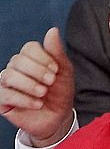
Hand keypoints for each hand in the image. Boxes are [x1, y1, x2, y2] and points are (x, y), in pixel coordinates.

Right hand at [0, 27, 74, 143]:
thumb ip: (57, 52)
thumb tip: (53, 30)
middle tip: (51, 82)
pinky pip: (5, 94)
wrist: (58, 118)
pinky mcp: (2, 99)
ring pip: (9, 75)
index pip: (29, 48)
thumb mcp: (64, 72)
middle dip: (37, 71)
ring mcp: (7, 83)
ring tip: (43, 94)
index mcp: (31, 58)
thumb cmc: (60, 93)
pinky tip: (38, 104)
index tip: (56, 70)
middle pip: (18, 60)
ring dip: (29, 85)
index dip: (43, 58)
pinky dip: (24, 99)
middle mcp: (16, 68)